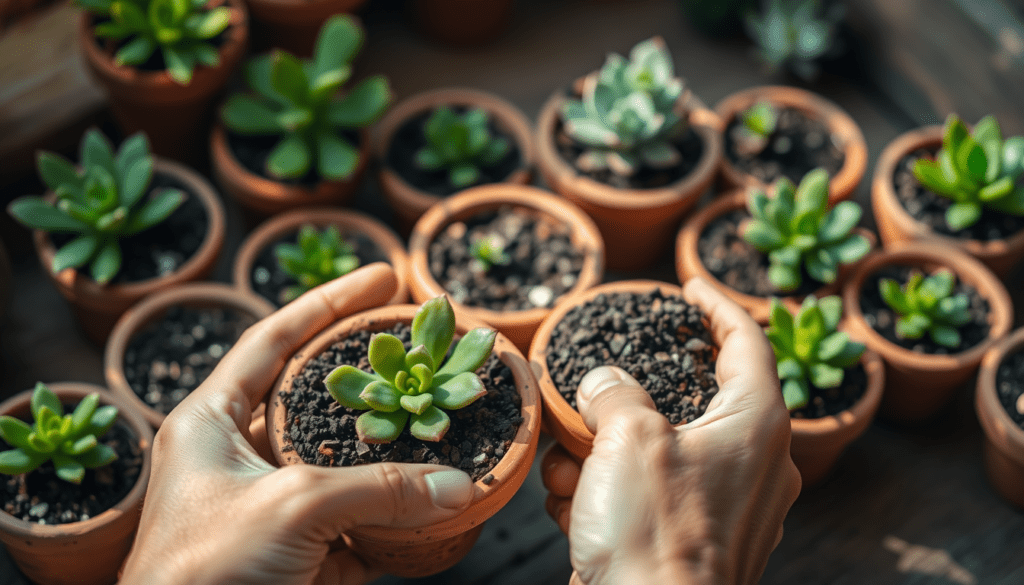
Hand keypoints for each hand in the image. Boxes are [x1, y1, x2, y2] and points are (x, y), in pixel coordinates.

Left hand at [120, 264, 477, 584]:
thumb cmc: (201, 574)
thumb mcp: (292, 507)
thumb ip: (378, 488)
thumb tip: (459, 485)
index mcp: (209, 423)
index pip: (273, 340)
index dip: (329, 304)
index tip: (384, 279)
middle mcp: (237, 460)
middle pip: (316, 402)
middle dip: (373, 382)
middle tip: (424, 352)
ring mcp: (268, 511)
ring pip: (341, 469)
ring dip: (390, 458)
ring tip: (441, 426)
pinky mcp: (294, 558)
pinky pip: (353, 527)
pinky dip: (392, 521)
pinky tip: (433, 510)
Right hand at [541, 277, 800, 584]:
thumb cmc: (656, 535)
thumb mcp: (627, 437)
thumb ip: (614, 391)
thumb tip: (603, 384)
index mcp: (756, 426)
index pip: (747, 343)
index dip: (717, 307)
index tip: (689, 288)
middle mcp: (750, 465)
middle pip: (690, 401)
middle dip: (630, 396)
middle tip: (600, 379)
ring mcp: (722, 508)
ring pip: (658, 450)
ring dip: (603, 450)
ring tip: (564, 463)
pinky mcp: (688, 541)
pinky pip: (646, 495)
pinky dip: (605, 491)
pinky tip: (567, 504)